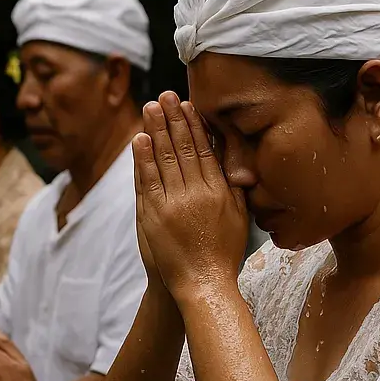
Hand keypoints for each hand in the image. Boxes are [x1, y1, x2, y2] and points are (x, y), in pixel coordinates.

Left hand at [134, 91, 247, 303]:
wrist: (202, 285)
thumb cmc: (223, 254)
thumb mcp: (239, 218)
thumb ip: (235, 189)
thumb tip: (234, 163)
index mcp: (219, 192)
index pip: (204, 150)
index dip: (195, 125)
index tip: (188, 105)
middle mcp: (197, 194)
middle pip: (182, 148)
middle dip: (173, 119)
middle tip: (166, 95)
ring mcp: (173, 204)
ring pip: (164, 159)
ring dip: (156, 131)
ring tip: (150, 108)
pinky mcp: (154, 216)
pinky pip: (147, 181)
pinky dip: (143, 159)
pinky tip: (140, 139)